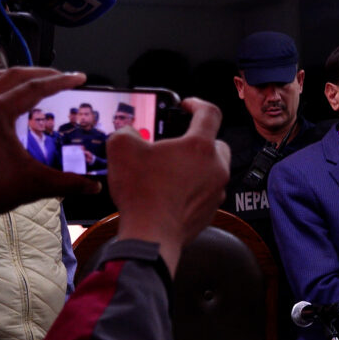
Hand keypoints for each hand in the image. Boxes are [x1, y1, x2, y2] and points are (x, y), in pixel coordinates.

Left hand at [0, 67, 100, 214]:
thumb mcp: (30, 185)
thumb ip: (66, 183)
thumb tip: (92, 186)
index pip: (35, 88)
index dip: (61, 81)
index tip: (77, 78)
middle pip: (14, 75)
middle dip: (41, 73)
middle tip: (61, 77)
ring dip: (13, 75)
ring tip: (30, 80)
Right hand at [109, 97, 229, 276]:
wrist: (151, 235)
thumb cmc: (142, 194)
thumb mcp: (121, 149)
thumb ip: (126, 131)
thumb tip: (129, 133)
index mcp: (200, 147)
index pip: (210, 113)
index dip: (197, 104)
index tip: (187, 105)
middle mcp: (216, 167)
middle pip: (216, 143)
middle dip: (199, 140)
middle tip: (176, 144)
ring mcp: (216, 190)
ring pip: (213, 168)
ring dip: (196, 165)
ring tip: (170, 170)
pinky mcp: (212, 210)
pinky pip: (206, 191)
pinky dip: (193, 187)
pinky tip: (172, 192)